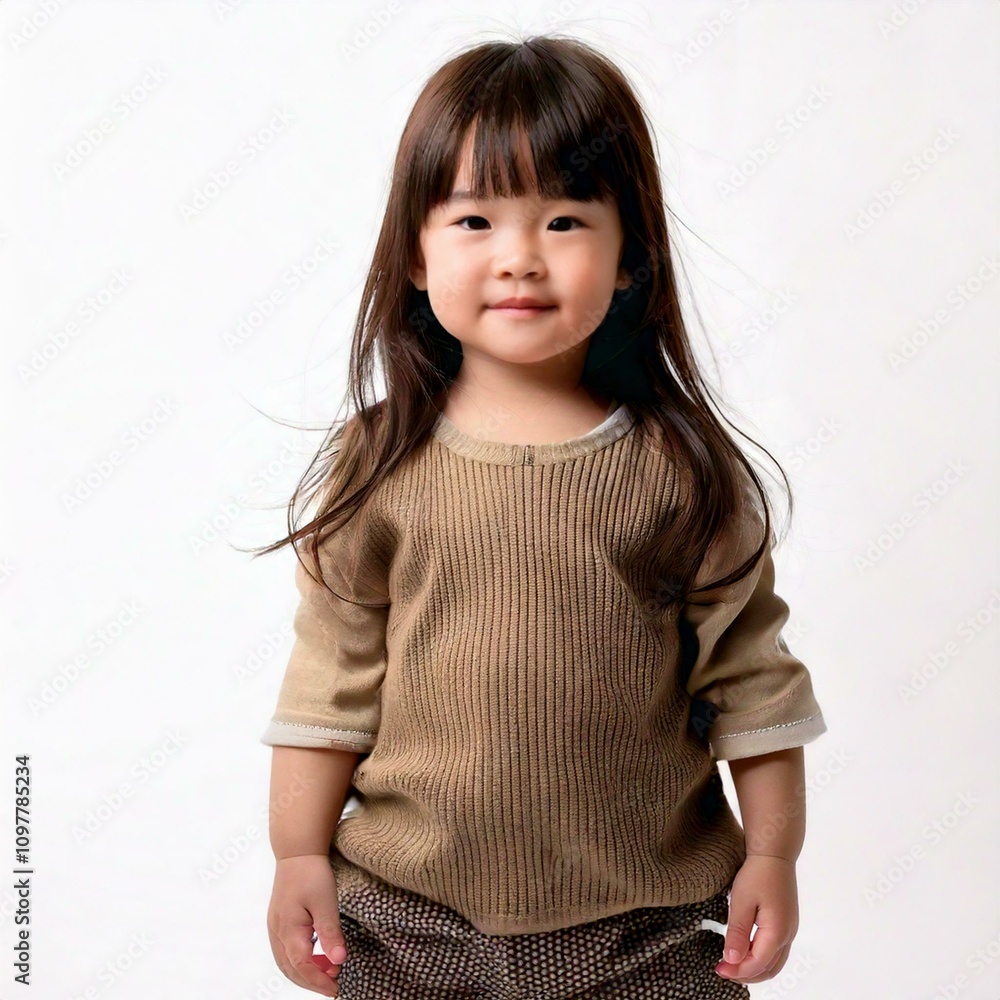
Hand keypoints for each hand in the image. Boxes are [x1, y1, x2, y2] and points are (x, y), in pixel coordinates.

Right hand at [267, 854, 349, 996]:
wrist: (297, 851)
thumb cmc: (311, 873)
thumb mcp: (326, 902)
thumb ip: (330, 932)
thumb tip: (338, 961)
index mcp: (288, 930)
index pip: (302, 967)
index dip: (319, 981)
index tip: (336, 989)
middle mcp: (277, 932)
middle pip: (291, 970)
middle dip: (311, 982)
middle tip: (333, 987)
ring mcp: (275, 927)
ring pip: (286, 963)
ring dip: (304, 974)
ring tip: (326, 975)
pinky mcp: (279, 922)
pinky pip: (285, 951)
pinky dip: (299, 962)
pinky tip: (315, 959)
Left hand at [715, 854, 798, 984]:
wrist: (774, 853)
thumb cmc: (757, 873)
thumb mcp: (741, 902)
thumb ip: (737, 933)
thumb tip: (732, 959)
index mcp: (777, 931)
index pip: (757, 964)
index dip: (738, 970)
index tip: (719, 969)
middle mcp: (788, 934)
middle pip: (769, 969)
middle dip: (746, 974)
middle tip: (724, 970)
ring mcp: (790, 929)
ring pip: (774, 962)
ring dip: (754, 967)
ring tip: (732, 962)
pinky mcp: (787, 923)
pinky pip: (776, 950)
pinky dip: (761, 957)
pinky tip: (744, 950)